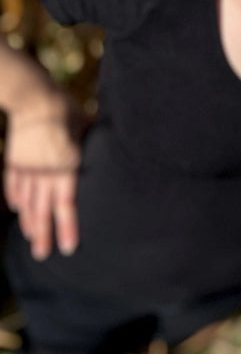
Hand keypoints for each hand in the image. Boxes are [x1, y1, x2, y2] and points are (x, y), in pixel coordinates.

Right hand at [3, 90, 86, 259]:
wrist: (33, 97)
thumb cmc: (66, 108)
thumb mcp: (85, 125)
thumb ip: (94, 141)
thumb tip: (113, 145)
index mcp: (66, 165)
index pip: (67, 204)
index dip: (69, 226)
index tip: (69, 247)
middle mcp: (45, 172)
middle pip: (43, 210)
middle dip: (44, 236)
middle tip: (44, 256)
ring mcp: (27, 168)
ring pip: (26, 203)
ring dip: (29, 222)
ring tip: (31, 240)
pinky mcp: (14, 161)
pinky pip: (13, 185)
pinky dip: (16, 199)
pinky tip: (18, 211)